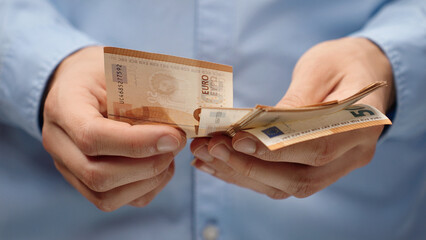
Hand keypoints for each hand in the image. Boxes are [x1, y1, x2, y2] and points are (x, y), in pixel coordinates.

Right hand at [42, 46, 185, 210]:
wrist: (78, 83)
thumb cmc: (102, 72)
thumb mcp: (119, 68)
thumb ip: (142, 94)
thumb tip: (184, 120)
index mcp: (64, 106)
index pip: (92, 136)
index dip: (138, 142)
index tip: (173, 135)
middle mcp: (58, 143)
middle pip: (98, 175)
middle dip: (148, 165)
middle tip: (176, 144)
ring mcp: (67, 167)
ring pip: (105, 197)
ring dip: (148, 180)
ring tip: (170, 155)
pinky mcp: (82, 182)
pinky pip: (113, 201)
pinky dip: (146, 189)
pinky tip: (161, 167)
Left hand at [191, 37, 394, 198]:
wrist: (363, 72)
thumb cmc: (344, 62)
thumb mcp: (321, 68)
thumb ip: (297, 99)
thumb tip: (259, 125)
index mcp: (362, 126)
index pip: (319, 148)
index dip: (276, 150)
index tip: (238, 141)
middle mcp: (351, 156)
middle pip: (299, 179)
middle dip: (249, 167)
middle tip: (211, 148)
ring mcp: (334, 167)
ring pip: (284, 185)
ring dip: (240, 174)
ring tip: (204, 155)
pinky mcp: (314, 168)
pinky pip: (279, 180)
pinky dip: (245, 174)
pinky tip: (216, 164)